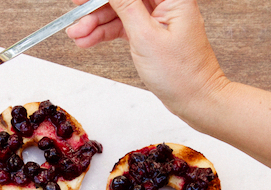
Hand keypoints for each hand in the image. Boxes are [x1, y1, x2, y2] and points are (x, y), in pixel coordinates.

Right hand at [67, 0, 227, 122]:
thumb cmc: (180, 73)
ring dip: (96, 22)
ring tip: (76, 34)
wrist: (195, 99)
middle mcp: (166, 2)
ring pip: (120, 11)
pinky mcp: (151, 32)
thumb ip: (125, 5)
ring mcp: (158, 18)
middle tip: (75, 11)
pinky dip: (105, 32)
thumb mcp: (145, 36)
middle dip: (97, 5)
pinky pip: (123, 26)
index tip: (84, 0)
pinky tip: (87, 39)